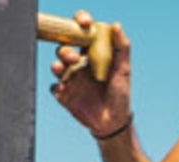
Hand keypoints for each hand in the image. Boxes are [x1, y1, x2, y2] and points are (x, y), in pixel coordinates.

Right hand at [49, 10, 131, 137]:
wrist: (114, 121)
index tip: (83, 23)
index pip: (80, 33)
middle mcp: (77, 64)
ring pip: (57, 67)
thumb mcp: (123, 70)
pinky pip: (55, 89)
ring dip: (57, 65)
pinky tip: (63, 89)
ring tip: (61, 68)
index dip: (78, 23)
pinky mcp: (64, 95)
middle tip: (73, 56)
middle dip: (65, 50)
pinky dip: (57, 88)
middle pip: (64, 49)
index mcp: (90, 54)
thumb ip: (122, 48)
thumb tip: (116, 25)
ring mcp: (70, 79)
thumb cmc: (120, 93)